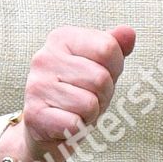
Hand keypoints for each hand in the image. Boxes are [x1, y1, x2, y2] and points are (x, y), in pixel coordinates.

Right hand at [15, 25, 135, 161]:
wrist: (47, 126)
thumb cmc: (78, 90)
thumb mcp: (100, 64)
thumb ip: (115, 46)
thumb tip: (128, 32)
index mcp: (62, 38)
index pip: (108, 48)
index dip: (114, 68)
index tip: (100, 74)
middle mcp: (45, 57)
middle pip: (101, 78)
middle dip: (103, 94)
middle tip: (88, 97)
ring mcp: (37, 85)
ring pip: (89, 103)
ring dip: (91, 113)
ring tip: (76, 109)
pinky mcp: (34, 114)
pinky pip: (75, 124)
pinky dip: (77, 128)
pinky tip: (65, 122)